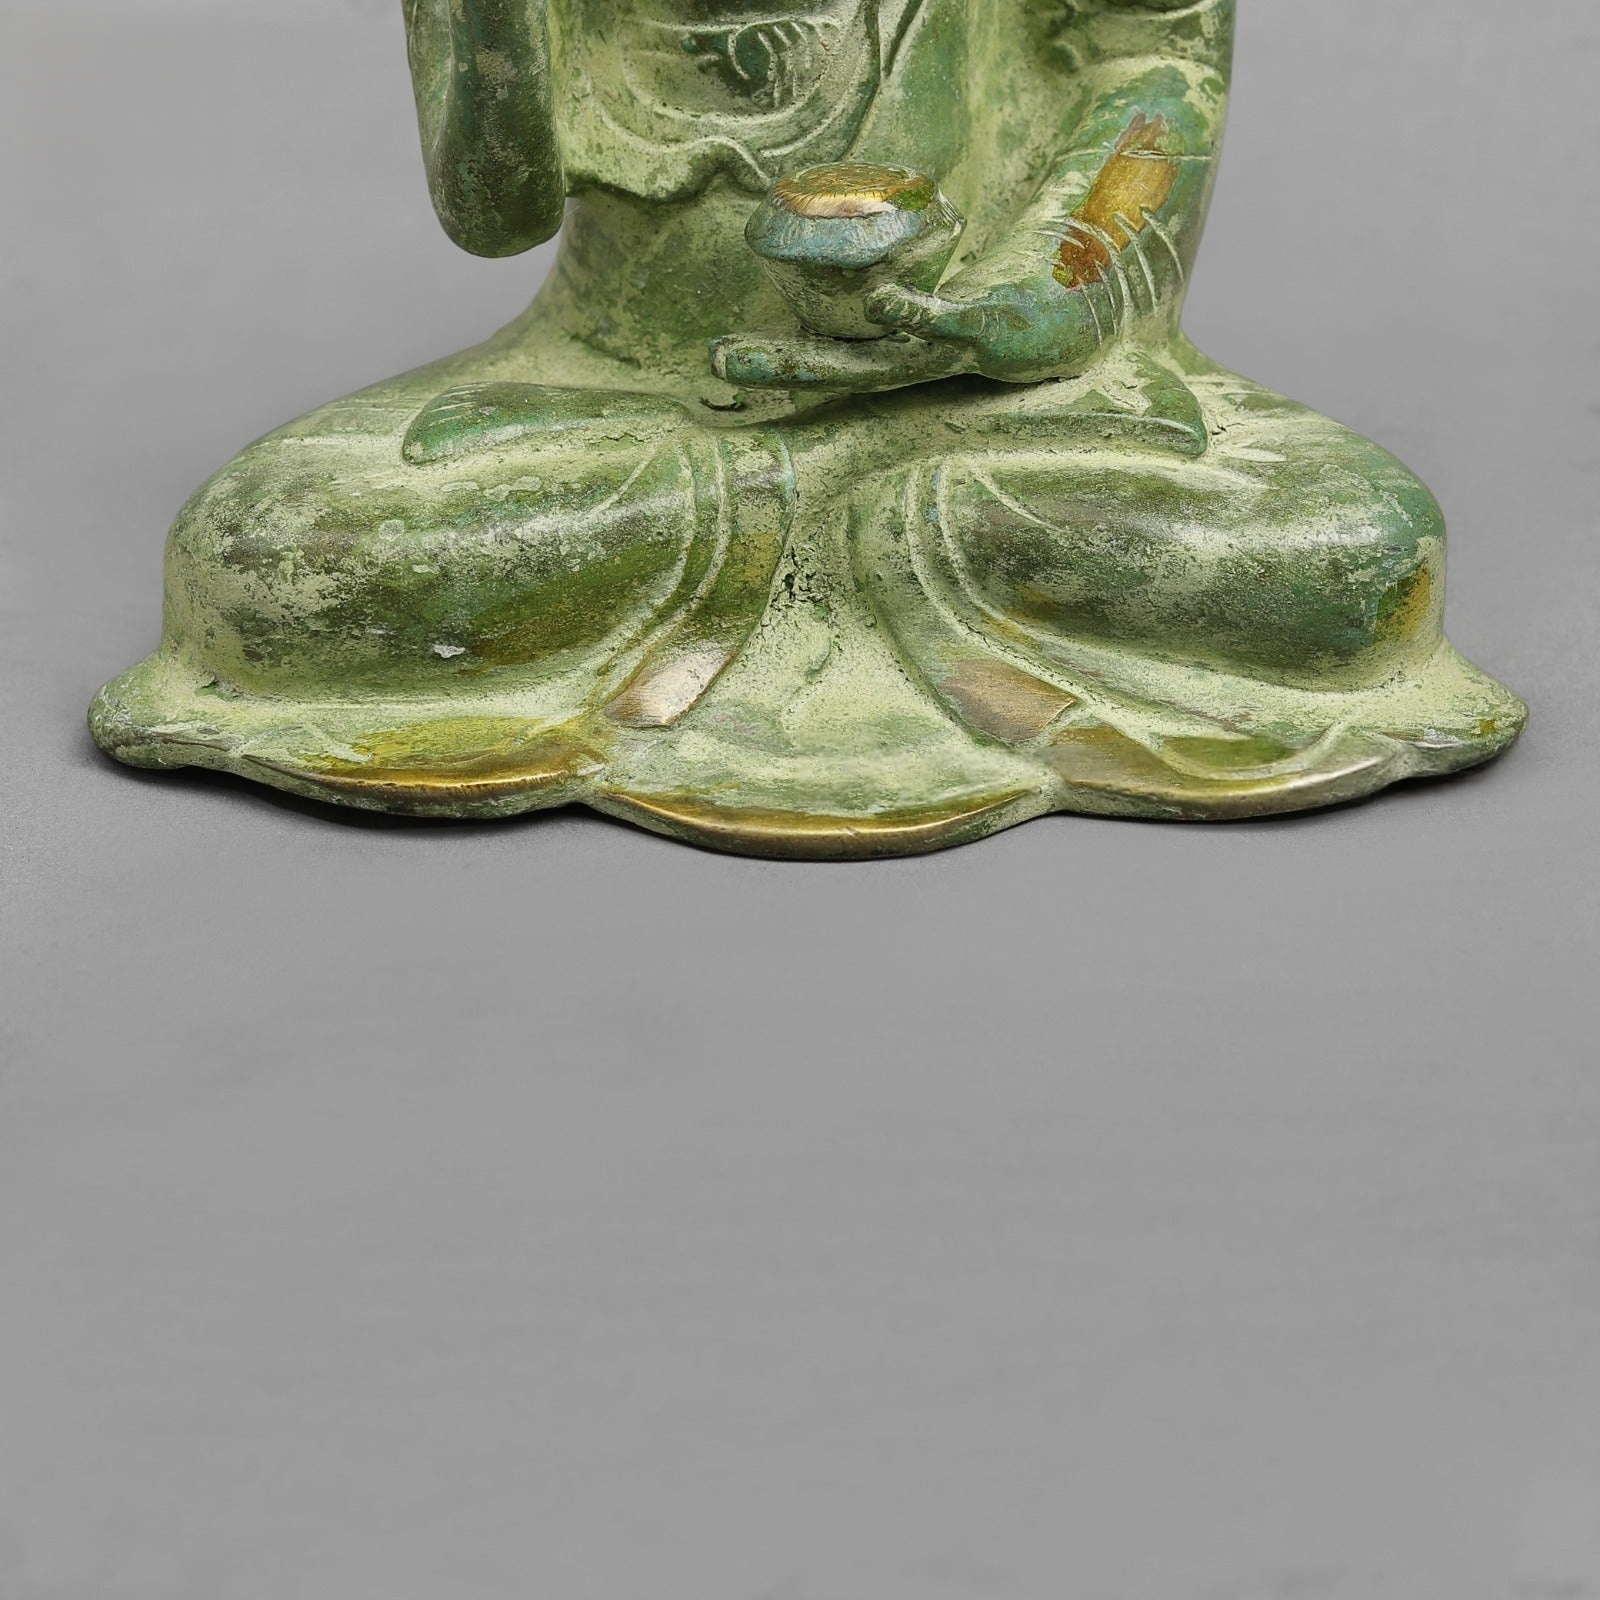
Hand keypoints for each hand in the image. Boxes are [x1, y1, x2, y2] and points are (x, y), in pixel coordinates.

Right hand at [711, 268, 1107, 394]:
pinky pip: (943, 324)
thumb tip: (862, 272)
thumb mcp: (947, 296)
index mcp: (897, 355)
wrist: (1085, 314)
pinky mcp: (988, 332)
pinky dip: (910, 315)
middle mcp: (913, 365)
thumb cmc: (1007, 302)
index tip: (718, 359)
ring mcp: (947, 353)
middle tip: (720, 360)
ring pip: (874, 364)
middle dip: (777, 368)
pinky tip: (879, 306)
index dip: (774, 361)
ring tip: (769, 357)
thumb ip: (903, 288)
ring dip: (820, 365)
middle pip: (834, 370)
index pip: (826, 358)